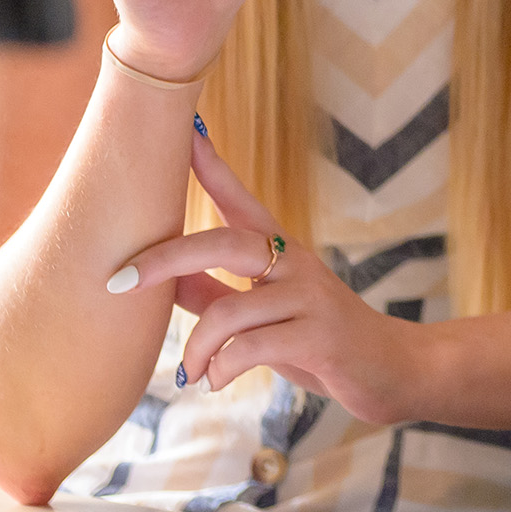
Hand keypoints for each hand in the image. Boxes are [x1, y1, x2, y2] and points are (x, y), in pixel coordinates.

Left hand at [111, 131, 429, 423]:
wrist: (392, 369)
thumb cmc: (320, 340)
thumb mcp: (264, 314)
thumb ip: (216, 295)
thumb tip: (162, 283)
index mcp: (280, 251)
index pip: (239, 198)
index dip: (210, 164)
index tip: (183, 130)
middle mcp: (295, 262)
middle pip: (222, 241)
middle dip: (163, 258)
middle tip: (118, 282)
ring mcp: (310, 297)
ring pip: (227, 311)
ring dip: (196, 349)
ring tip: (193, 373)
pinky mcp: (319, 337)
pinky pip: (249, 349)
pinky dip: (220, 369)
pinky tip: (217, 381)